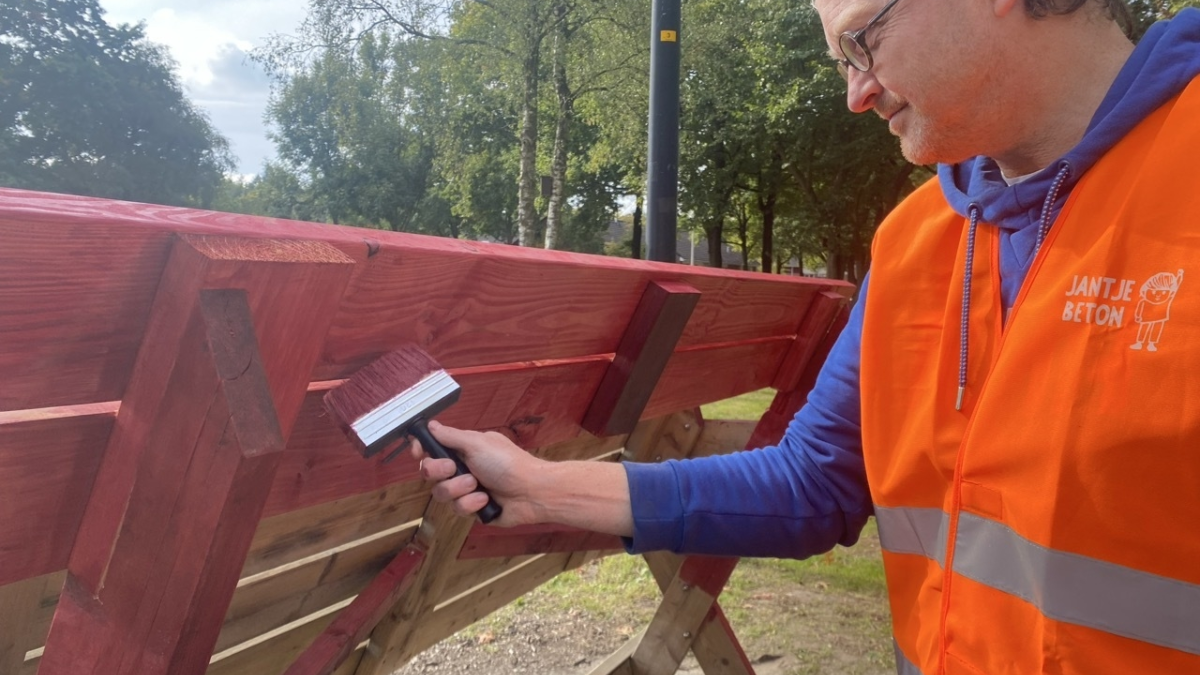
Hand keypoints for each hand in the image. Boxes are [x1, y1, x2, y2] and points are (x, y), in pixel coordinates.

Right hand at [411, 421, 544, 525]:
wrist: (531, 492)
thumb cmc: (508, 463)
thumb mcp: (477, 443)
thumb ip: (450, 436)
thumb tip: (431, 425)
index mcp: (463, 449)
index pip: (432, 448)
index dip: (421, 450)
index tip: (418, 451)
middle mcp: (462, 468)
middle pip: (430, 472)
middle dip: (439, 471)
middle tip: (454, 468)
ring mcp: (466, 489)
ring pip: (440, 493)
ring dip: (458, 489)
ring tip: (478, 485)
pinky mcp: (471, 508)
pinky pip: (457, 509)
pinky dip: (471, 504)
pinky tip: (485, 499)